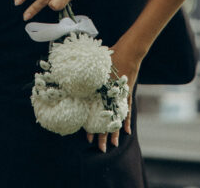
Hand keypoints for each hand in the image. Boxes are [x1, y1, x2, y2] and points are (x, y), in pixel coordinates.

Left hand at [88, 36, 142, 152]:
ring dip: (114, 132)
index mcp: (100, 91)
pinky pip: (127, 110)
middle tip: (100, 148)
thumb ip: (87, 72)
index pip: (93, 113)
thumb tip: (71, 73)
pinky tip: (126, 131)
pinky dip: (126, 120)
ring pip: (116, 118)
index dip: (90, 125)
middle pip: (105, 119)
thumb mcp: (96, 63)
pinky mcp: (127, 94)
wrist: (128, 51)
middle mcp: (109, 97)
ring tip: (113, 145)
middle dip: (102, 134)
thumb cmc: (111, 55)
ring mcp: (120, 96)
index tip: (86, 137)